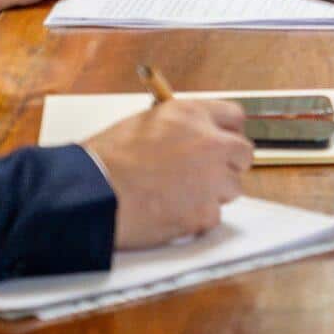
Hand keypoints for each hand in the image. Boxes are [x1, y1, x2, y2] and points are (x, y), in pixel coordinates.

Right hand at [85, 97, 254, 250]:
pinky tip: (171, 213)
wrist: (91, 194)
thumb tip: (190, 135)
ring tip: (179, 196)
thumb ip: (177, 127)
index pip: (234, 117)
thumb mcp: (144, 122)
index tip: (222, 143)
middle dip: (227, 164)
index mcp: (192, 114)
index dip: (227, 132)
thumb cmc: (106, 160)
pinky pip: (213, 216)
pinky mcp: (204, 213)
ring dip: (212, 193)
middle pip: (242, 153)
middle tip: (205, 174)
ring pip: (231, 188)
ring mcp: (211, 179)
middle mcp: (209, 143)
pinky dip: (196, 218)